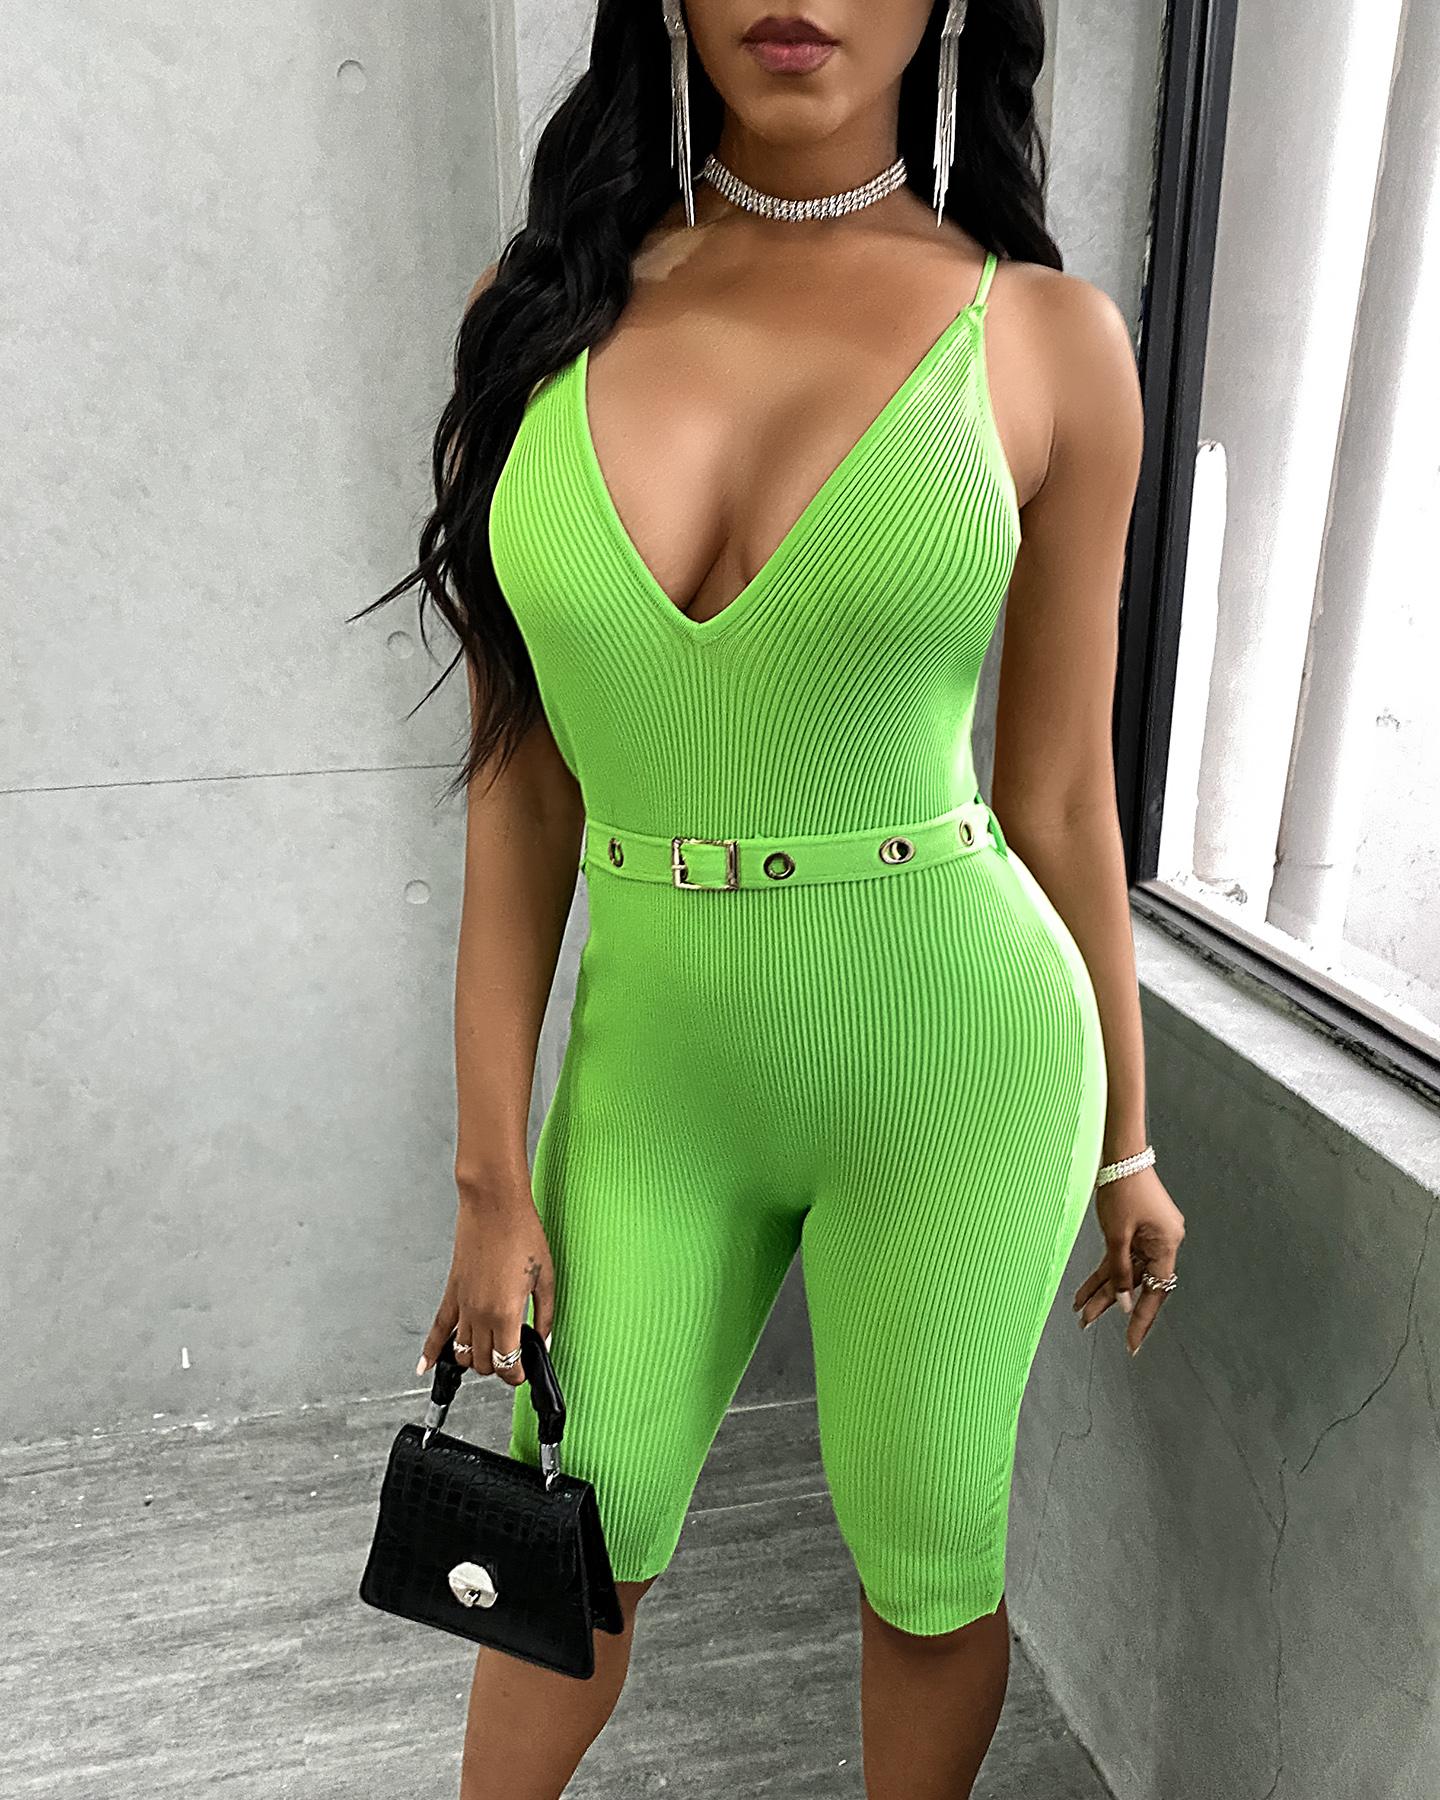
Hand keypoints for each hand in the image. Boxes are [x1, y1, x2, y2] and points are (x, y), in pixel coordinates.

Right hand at [417, 1176, 555, 1390]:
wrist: (494, 1205)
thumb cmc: (521, 1233)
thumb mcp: (546, 1278)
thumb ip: (545, 1316)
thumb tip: (545, 1341)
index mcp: (505, 1312)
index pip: (506, 1363)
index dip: (516, 1375)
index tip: (522, 1373)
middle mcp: (479, 1313)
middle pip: (482, 1362)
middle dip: (498, 1368)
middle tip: (512, 1360)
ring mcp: (462, 1304)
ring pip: (460, 1352)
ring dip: (474, 1360)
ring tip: (488, 1356)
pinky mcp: (451, 1292)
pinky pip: (437, 1328)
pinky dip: (430, 1350)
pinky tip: (424, 1366)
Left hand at [1071, 1164, 1184, 1355]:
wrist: (1121, 1154)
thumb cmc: (1122, 1189)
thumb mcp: (1117, 1234)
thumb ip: (1119, 1270)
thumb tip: (1122, 1302)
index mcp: (1167, 1245)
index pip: (1156, 1292)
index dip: (1142, 1319)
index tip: (1132, 1344)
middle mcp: (1162, 1244)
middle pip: (1136, 1283)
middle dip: (1109, 1303)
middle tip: (1087, 1324)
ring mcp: (1150, 1238)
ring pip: (1124, 1272)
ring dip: (1102, 1290)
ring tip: (1080, 1311)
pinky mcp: (1136, 1231)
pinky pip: (1119, 1258)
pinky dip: (1103, 1272)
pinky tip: (1084, 1290)